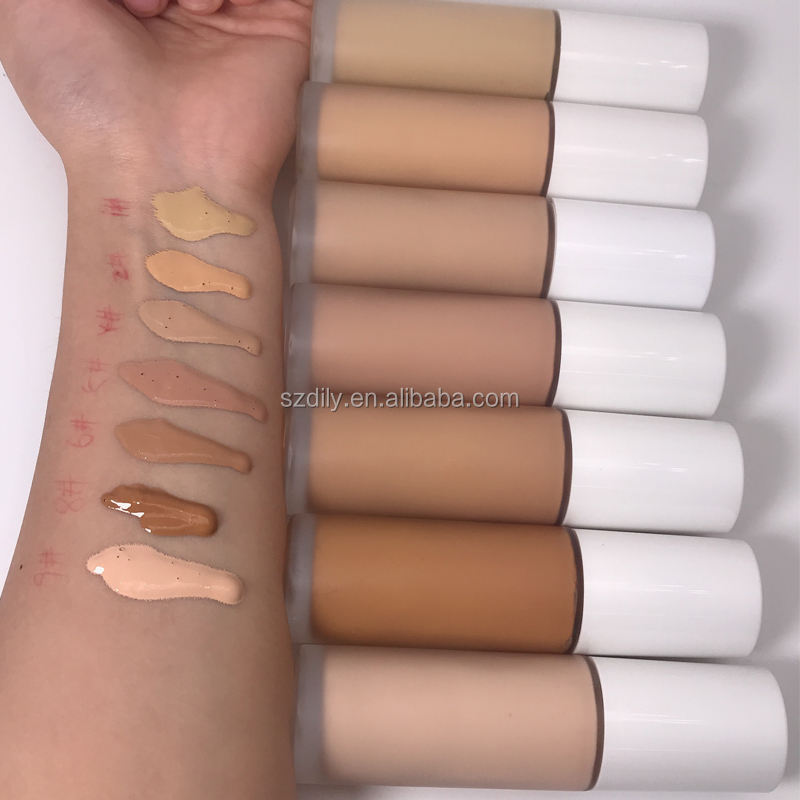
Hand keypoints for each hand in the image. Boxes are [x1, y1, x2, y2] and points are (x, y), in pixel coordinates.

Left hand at [0, 0, 311, 189]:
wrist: (166, 166)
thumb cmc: (92, 102)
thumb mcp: (29, 8)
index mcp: (120, 6)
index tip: (110, 6)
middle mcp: (178, 8)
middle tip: (146, 9)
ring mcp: (233, 15)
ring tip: (187, 11)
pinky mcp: (284, 24)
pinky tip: (217, 9)